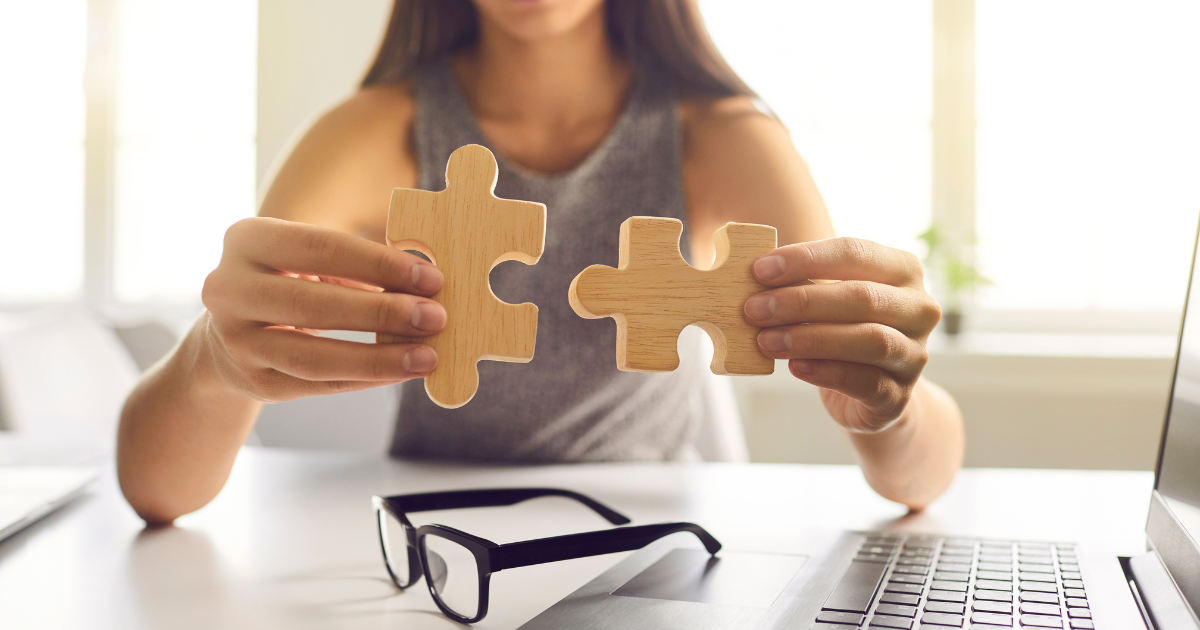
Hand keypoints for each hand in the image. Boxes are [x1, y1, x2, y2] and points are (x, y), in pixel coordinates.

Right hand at [199, 217, 445, 401]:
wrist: (230, 333)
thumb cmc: (289, 282)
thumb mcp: (309, 260)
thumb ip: (358, 264)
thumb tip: (425, 283)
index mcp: (247, 240)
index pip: (321, 248)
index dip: (379, 264)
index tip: (431, 277)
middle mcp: (229, 289)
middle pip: (314, 305)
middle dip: (383, 312)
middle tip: (434, 317)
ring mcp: (236, 341)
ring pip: (313, 356)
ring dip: (378, 358)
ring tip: (426, 356)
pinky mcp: (253, 381)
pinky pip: (318, 384)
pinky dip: (366, 378)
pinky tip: (402, 371)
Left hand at [742, 238, 940, 432]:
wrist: (872, 393)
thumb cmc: (843, 329)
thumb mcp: (827, 299)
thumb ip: (800, 283)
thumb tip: (754, 276)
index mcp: (903, 270)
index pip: (855, 253)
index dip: (806, 259)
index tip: (760, 270)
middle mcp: (919, 309)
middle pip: (863, 297)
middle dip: (802, 301)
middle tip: (754, 309)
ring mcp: (915, 354)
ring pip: (870, 340)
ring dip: (811, 338)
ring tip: (766, 340)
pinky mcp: (900, 395)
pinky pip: (865, 381)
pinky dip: (826, 372)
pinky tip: (794, 366)